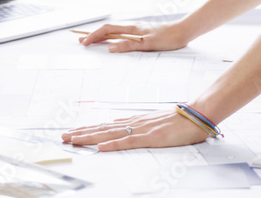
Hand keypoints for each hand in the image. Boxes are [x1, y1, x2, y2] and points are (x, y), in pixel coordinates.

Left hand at [62, 109, 208, 150]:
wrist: (197, 115)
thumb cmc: (180, 121)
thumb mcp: (156, 123)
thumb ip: (139, 127)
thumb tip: (121, 128)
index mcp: (136, 122)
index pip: (106, 126)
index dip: (89, 129)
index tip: (73, 132)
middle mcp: (135, 123)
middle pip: (103, 129)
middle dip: (82, 133)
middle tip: (63, 136)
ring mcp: (141, 130)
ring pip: (110, 134)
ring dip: (90, 137)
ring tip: (73, 139)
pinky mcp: (151, 138)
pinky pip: (128, 142)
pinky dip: (113, 144)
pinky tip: (101, 147)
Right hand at [77, 22, 187, 52]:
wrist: (183, 32)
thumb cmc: (167, 38)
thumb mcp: (147, 44)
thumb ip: (128, 45)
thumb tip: (110, 48)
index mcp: (131, 28)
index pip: (107, 29)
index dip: (94, 35)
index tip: (85, 42)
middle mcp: (132, 28)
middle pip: (109, 30)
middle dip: (94, 35)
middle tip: (81, 41)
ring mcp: (137, 30)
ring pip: (116, 32)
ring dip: (103, 36)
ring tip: (93, 41)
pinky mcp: (142, 34)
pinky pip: (123, 35)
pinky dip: (113, 38)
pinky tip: (113, 42)